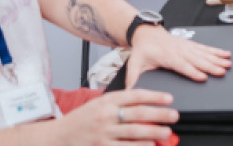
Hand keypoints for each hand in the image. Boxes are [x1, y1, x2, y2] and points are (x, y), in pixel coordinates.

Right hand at [57, 88, 177, 145]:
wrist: (58, 137)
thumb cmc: (80, 120)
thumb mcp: (98, 104)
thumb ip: (118, 103)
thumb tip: (143, 103)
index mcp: (107, 101)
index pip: (135, 95)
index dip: (154, 96)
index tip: (169, 98)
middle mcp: (106, 115)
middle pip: (138, 114)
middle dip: (159, 114)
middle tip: (174, 115)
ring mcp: (104, 133)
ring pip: (134, 132)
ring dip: (153, 132)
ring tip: (166, 132)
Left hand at [125, 25, 231, 87]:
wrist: (147, 33)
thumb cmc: (143, 49)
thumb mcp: (135, 63)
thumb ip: (133, 78)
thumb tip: (129, 92)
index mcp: (166, 56)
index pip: (181, 65)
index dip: (192, 71)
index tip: (203, 77)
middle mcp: (178, 50)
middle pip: (197, 59)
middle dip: (210, 65)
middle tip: (222, 71)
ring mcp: (186, 46)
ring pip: (203, 53)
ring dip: (216, 58)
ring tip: (228, 63)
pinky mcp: (190, 45)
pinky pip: (204, 48)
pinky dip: (216, 51)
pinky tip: (225, 54)